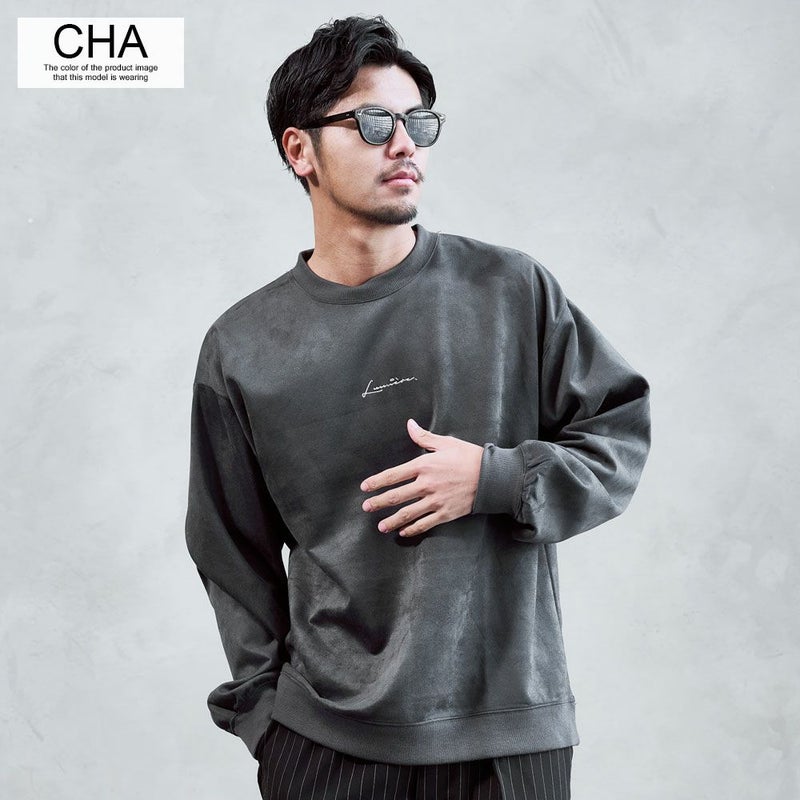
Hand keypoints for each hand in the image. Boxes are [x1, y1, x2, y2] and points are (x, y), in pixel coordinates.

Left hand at [360, 419, 482, 536]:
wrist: (493, 477)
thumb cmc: (470, 457)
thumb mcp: (446, 443)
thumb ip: (424, 437)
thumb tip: (409, 424)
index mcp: (424, 465)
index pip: (394, 475)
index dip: (377, 482)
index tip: (365, 487)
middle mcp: (427, 485)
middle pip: (396, 496)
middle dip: (379, 502)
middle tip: (366, 507)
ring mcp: (436, 501)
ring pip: (408, 513)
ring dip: (392, 520)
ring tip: (380, 526)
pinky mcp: (446, 513)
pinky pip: (425, 524)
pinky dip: (412, 529)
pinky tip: (404, 532)